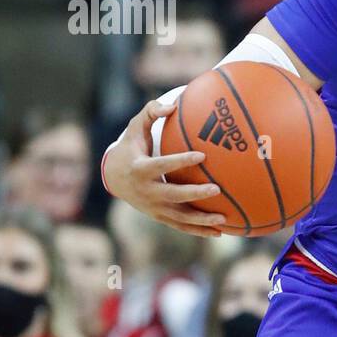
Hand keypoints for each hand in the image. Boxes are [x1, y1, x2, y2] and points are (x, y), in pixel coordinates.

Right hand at [103, 100, 226, 236]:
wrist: (113, 178)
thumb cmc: (130, 148)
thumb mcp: (134, 128)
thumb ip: (150, 112)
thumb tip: (172, 105)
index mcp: (140, 169)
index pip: (162, 165)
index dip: (180, 161)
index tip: (202, 155)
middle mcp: (146, 192)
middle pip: (173, 195)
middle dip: (194, 193)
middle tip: (216, 189)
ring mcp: (153, 208)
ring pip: (179, 217)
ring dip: (201, 220)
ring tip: (223, 219)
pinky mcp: (159, 217)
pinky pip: (181, 226)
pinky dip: (199, 230)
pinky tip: (220, 232)